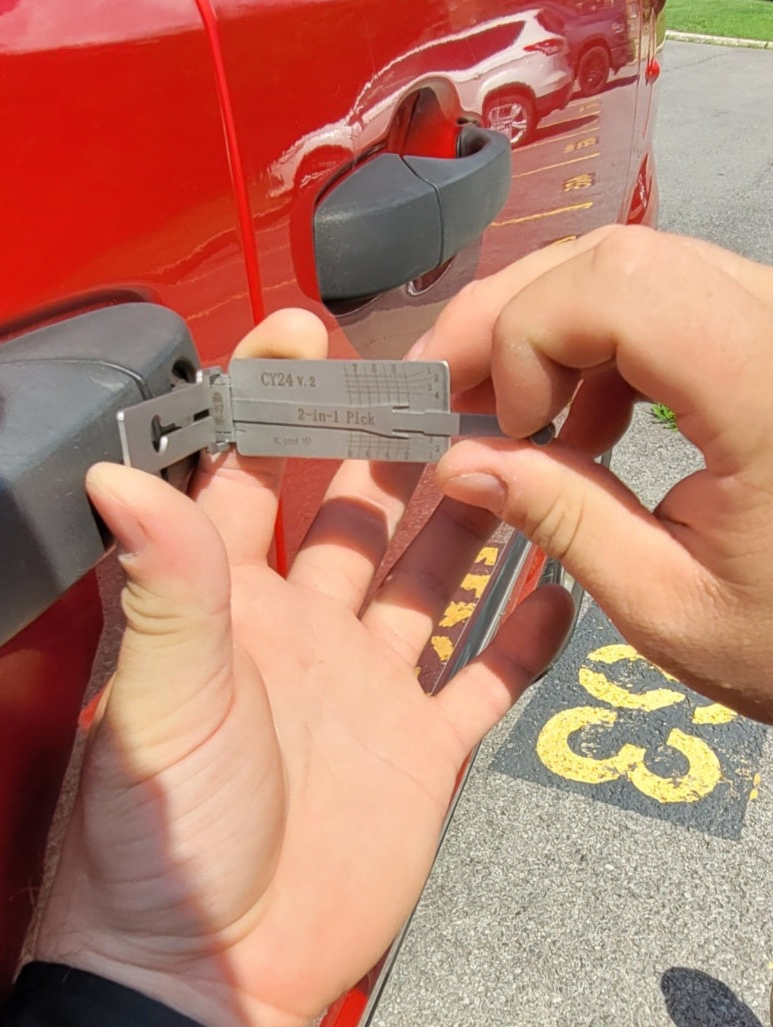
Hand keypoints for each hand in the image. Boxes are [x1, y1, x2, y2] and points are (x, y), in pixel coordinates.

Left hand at [35, 310, 571, 1026]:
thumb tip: (115, 468)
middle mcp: (301, 630)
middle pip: (361, 511)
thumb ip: (159, 584)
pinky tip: (561, 587)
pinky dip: (523, 638)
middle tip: (451, 377)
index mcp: (228, 605)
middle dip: (397, 444)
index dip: (270, 399)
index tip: (303, 330)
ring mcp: (366, 687)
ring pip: (434, 579)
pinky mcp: (419, 750)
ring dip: (473, 521)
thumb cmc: (161, 841)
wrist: (210, 970)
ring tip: (524, 453)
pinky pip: (484, 679)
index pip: (246, 472)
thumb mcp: (159, 702)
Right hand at [418, 225, 772, 720]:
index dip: (528, 336)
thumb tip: (454, 462)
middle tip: (448, 393)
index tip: (504, 429)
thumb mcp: (667, 604)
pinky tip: (576, 419)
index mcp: (766, 395)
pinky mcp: (767, 336)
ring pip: (634, 267)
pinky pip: (664, 300)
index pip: (620, 289)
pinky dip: (594, 346)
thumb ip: (562, 520)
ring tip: (508, 414)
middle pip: (616, 259)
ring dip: (546, 330)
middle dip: (509, 319)